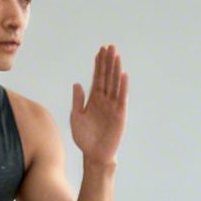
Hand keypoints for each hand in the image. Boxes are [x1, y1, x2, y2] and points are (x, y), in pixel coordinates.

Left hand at [69, 44, 127, 164]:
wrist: (94, 154)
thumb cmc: (84, 138)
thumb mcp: (76, 117)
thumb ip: (77, 101)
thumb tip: (77, 84)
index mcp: (94, 99)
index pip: (97, 78)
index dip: (99, 64)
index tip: (100, 51)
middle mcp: (105, 100)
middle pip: (107, 76)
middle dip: (108, 61)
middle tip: (110, 46)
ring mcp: (113, 106)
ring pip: (115, 83)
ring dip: (116, 69)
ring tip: (116, 55)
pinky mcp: (120, 113)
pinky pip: (121, 97)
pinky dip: (123, 86)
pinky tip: (123, 74)